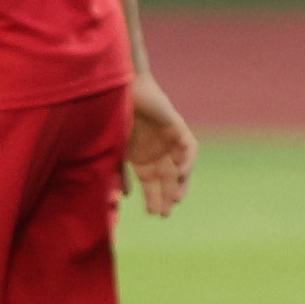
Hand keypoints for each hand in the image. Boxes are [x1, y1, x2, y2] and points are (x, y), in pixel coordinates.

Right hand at [120, 73, 195, 217]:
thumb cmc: (115, 116)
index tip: (153, 214)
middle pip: (168, 180)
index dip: (153, 199)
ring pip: (181, 167)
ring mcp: (169, 140)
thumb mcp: (118, 150)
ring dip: (181, 183)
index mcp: (143, 159)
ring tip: (176, 198)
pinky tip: (180, 173)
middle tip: (166, 213)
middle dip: (168, 196)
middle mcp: (158, 152)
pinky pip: (189, 148)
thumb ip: (121, 172)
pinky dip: (188, 161)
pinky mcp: (178, 128)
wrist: (121, 89)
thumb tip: (125, 196)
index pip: (152, 184)